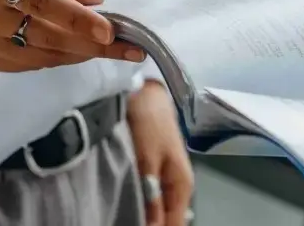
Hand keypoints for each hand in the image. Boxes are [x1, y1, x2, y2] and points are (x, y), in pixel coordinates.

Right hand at [0, 0, 146, 71]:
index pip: (41, 2)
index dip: (76, 18)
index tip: (108, 29)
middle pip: (49, 35)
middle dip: (95, 44)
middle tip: (133, 48)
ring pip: (44, 55)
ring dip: (82, 53)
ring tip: (116, 49)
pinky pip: (30, 63)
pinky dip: (59, 57)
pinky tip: (80, 50)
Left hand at [128, 81, 193, 225]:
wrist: (147, 92)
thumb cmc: (149, 122)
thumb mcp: (148, 160)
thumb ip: (152, 197)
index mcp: (182, 186)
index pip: (174, 225)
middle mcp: (179, 186)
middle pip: (168, 219)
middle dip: (151, 224)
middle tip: (121, 222)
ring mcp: (169, 179)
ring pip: (160, 210)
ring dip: (145, 216)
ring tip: (120, 218)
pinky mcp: (157, 171)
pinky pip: (154, 199)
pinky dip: (141, 205)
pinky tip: (125, 205)